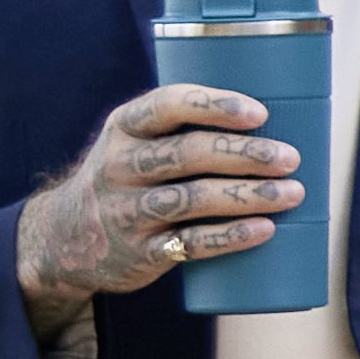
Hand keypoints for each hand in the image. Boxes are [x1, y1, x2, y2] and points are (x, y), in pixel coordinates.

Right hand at [13, 84, 304, 317]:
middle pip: (187, 153)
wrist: (67, 238)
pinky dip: (230, 237)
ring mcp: (126, 211)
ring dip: (247, 195)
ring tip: (292, 193)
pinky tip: (264, 229)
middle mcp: (120, 166)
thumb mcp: (137, 142)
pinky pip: (189, 244)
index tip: (261, 113)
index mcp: (125, 127)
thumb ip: (187, 128)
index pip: (168, 105)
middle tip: (290, 158)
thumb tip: (280, 121)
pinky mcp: (139, 252)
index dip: (215, 106)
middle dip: (244, 154)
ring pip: (191, 199)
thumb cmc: (129, 177)